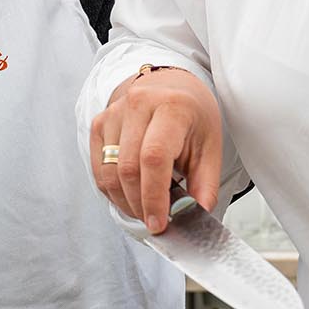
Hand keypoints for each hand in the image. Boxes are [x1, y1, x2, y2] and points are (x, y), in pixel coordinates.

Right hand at [89, 67, 221, 233]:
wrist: (170, 85)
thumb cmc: (191, 116)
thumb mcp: (210, 146)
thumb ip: (205, 184)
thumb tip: (197, 216)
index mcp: (171, 107)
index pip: (153, 157)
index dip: (154, 196)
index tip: (160, 223)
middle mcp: (138, 104)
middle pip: (128, 168)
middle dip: (139, 204)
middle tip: (155, 222)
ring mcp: (114, 112)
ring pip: (109, 172)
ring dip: (125, 201)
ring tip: (144, 210)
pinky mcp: (99, 123)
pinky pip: (99, 168)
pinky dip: (113, 190)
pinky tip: (130, 196)